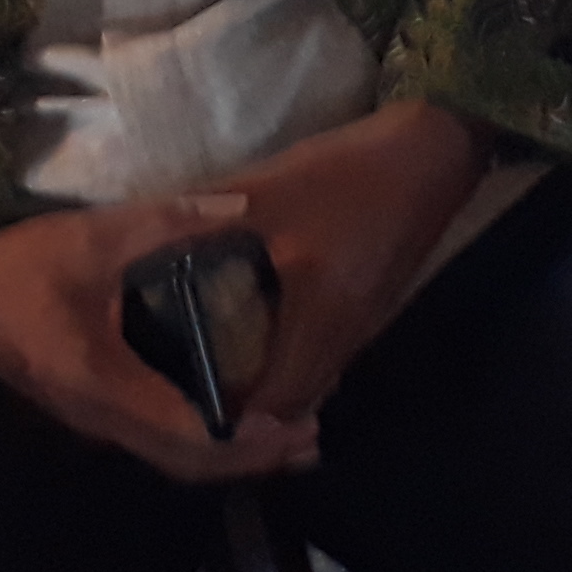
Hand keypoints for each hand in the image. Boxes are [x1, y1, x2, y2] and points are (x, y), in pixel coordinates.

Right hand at [0, 188, 316, 480]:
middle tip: (313, 436)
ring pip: (175, 460)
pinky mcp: (99, 412)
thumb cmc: (18, 270)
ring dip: (235, 456)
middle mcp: (103, 418)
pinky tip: (244, 418)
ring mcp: (99, 422)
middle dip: (253, 458)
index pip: (186, 435)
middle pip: (187, 463)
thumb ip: (168, 220)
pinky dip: (209, 442)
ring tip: (293, 435)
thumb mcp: (93, 236)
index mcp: (103, 383)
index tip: (294, 424)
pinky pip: (162, 442)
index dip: (244, 440)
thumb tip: (240, 208)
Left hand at [215, 100, 492, 428]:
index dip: (234, 419)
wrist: (432, 152)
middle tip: (200, 399)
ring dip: (277, 387)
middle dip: (253, 411)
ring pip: (316, 380)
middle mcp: (346, 332)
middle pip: (297, 400)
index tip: (187, 414)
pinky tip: (273, 335)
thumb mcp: (267, 191)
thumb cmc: (348, 173)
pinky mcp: (376, 307)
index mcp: (317, 310)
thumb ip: (205, 220)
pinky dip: (299, 361)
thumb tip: (140, 238)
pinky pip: (330, 356)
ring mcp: (367, 323)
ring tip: (228, 374)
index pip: (273, 396)